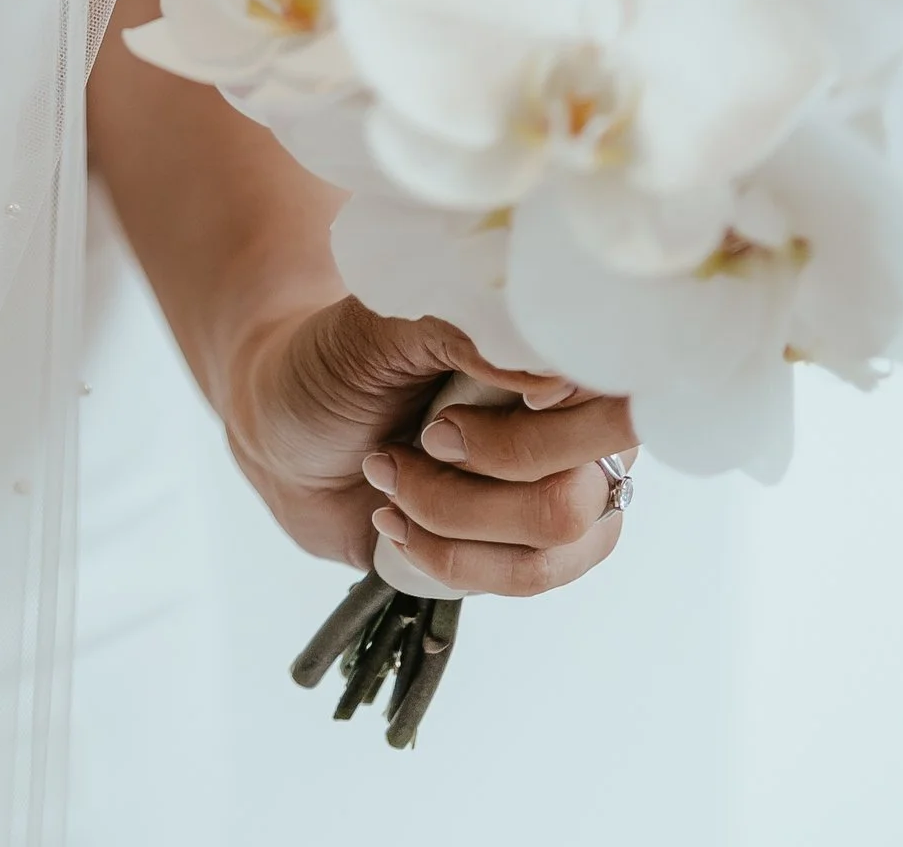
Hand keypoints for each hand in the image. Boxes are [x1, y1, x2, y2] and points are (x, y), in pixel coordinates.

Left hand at [229, 296, 634, 597]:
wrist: (286, 437)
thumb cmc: (334, 362)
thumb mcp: (376, 324)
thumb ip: (459, 329)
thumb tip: (550, 380)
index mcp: (551, 348)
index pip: (615, 395)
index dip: (553, 422)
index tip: (460, 412)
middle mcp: (577, 420)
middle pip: (583, 484)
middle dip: (482, 469)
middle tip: (422, 437)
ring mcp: (566, 492)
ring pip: (556, 538)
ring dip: (451, 513)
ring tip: (389, 474)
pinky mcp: (533, 550)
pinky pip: (529, 577)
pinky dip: (448, 555)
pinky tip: (398, 521)